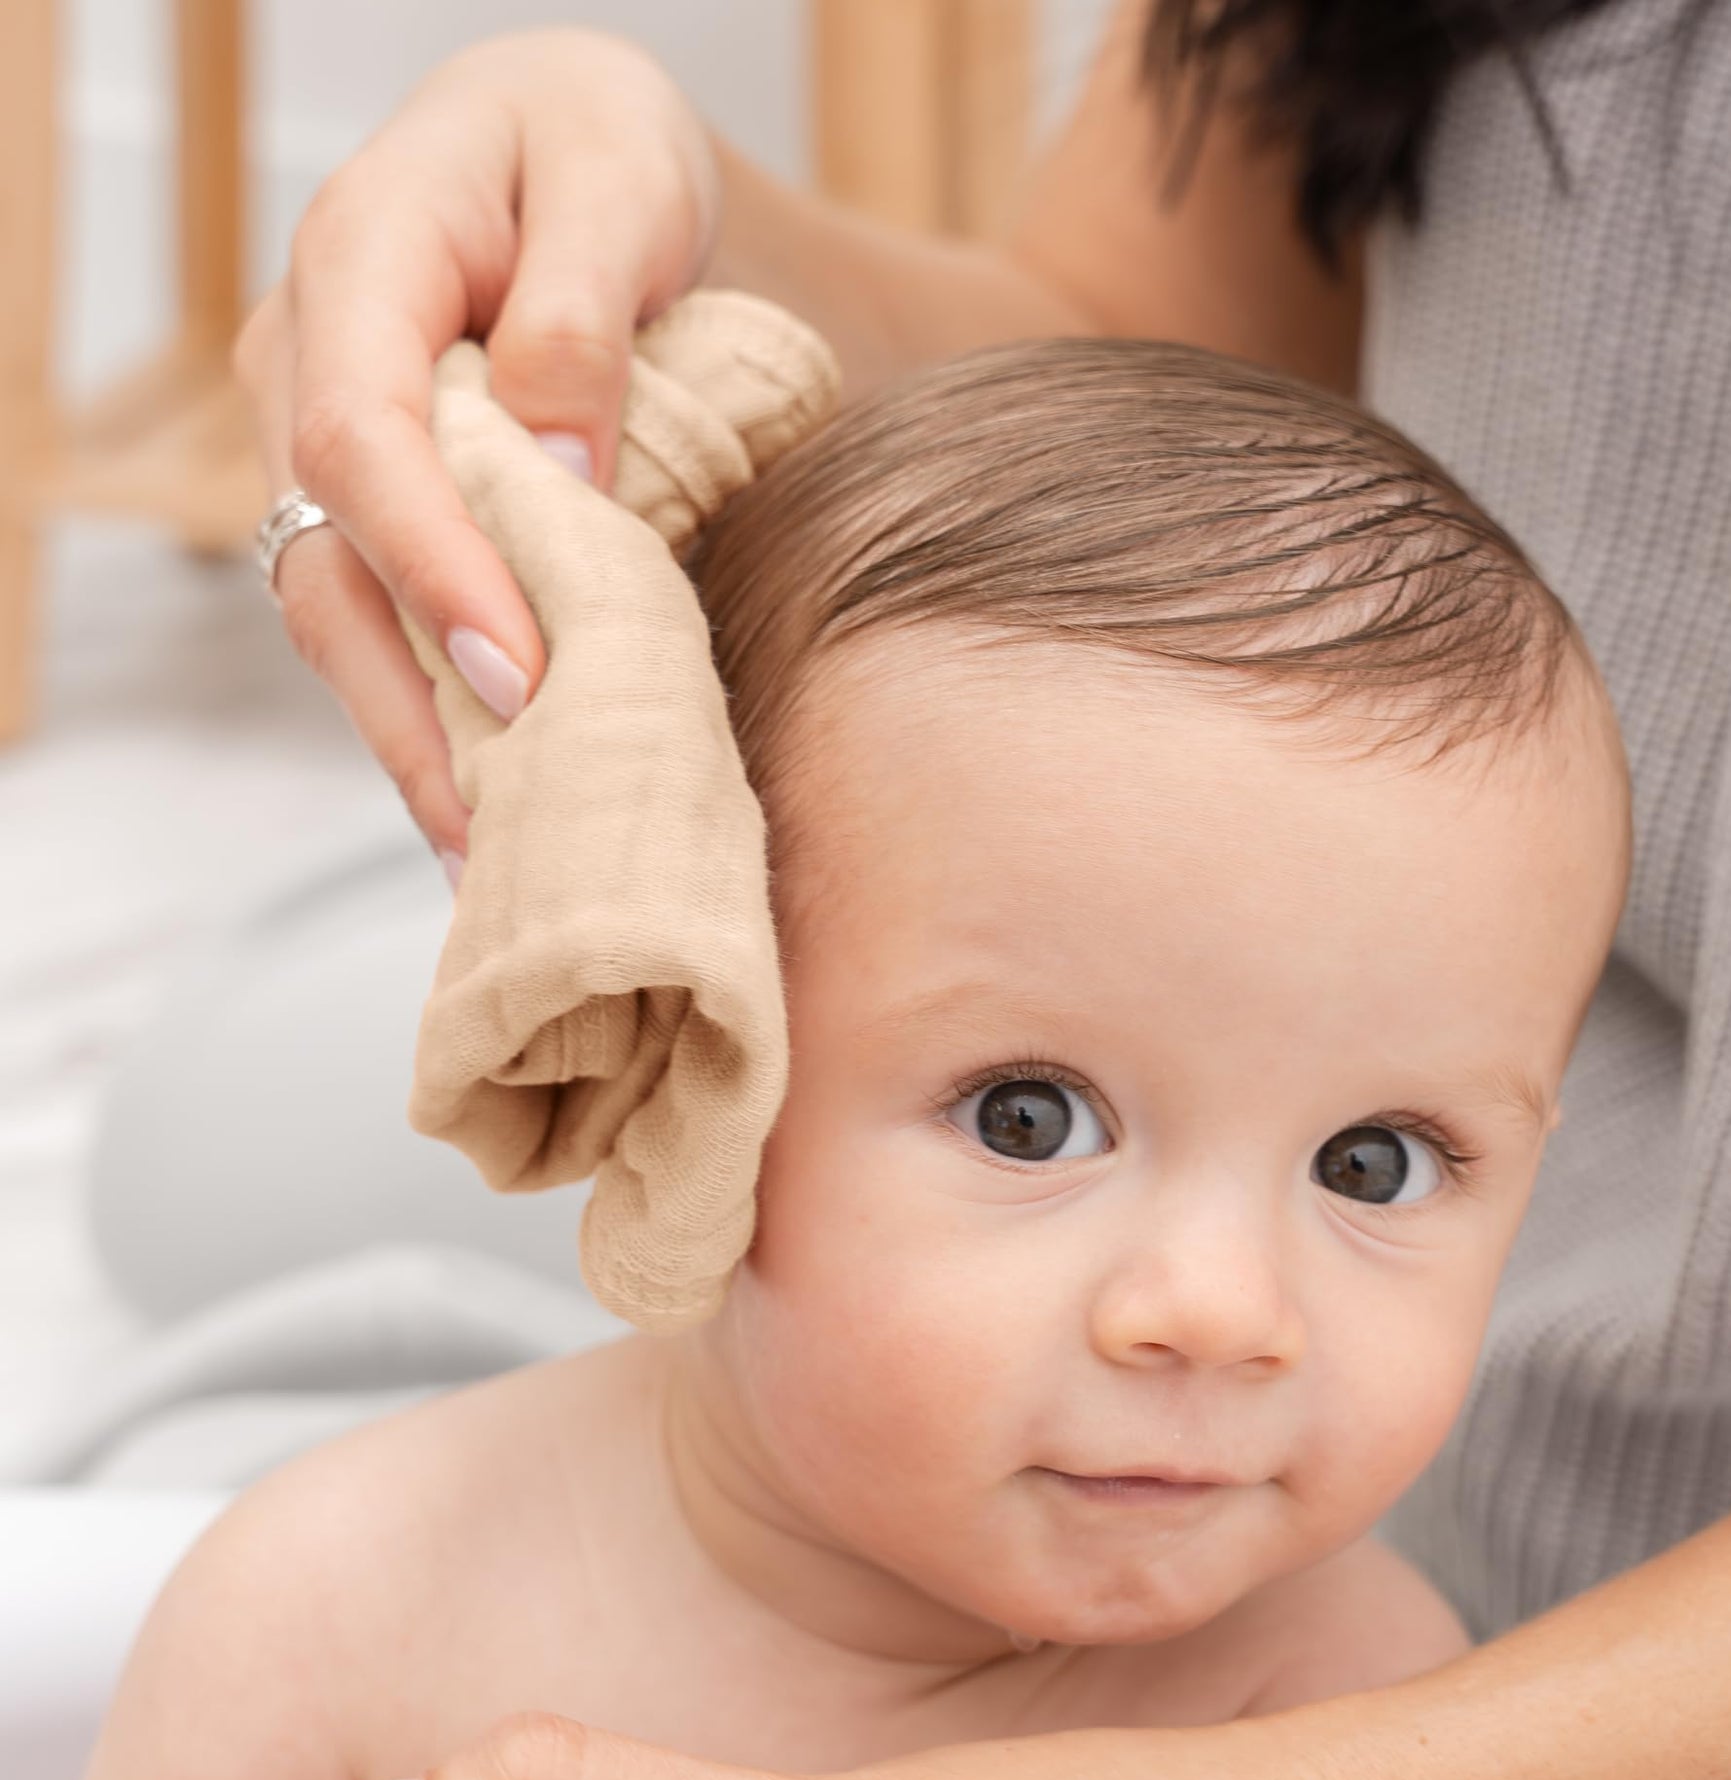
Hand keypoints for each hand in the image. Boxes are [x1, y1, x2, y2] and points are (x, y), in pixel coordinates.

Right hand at [235, 29, 719, 855]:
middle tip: (503, 837)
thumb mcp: (619, 178)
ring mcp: (333, 457)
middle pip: (332, 569)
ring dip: (422, 753)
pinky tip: (498, 823)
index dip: (435, 569)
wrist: (578, 166)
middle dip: (418, 711)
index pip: (361, 440)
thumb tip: (559, 466)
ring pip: (348, 628)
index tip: (526, 677)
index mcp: (358, 266)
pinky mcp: (380, 520)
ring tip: (497, 874)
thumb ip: (583, 306)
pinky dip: (443, 729)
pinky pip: (391, 636)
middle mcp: (312, 372)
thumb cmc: (601, 156)